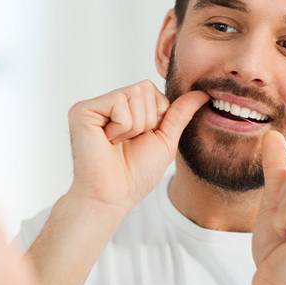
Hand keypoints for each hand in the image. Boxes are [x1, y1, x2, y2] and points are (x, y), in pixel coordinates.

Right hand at [67, 80, 208, 212]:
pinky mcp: (82, 110)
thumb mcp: (165, 140)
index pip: (152, 91)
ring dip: (135, 126)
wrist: (113, 196)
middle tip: (127, 142)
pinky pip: (119, 102)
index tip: (139, 140)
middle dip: (146, 121)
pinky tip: (107, 141)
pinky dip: (122, 127)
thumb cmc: (135, 174)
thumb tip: (202, 92)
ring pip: (134, 94)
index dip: (156, 118)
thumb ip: (180, 113)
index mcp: (123, 108)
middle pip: (144, 88)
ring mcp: (93, 105)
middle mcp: (106, 103)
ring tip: (117, 143)